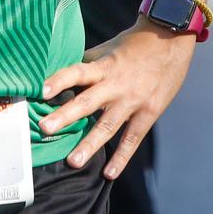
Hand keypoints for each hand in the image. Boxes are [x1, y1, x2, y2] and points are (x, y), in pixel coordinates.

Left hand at [38, 22, 198, 178]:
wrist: (171, 39)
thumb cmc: (135, 44)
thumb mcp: (109, 48)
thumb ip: (88, 63)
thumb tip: (62, 74)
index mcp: (104, 66)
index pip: (77, 72)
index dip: (60, 80)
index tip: (42, 91)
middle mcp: (116, 84)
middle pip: (87, 102)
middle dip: (65, 116)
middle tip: (44, 129)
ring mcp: (133, 101)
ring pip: (108, 126)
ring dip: (90, 144)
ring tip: (73, 162)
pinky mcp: (149, 112)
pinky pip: (132, 139)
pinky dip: (121, 158)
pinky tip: (109, 174)